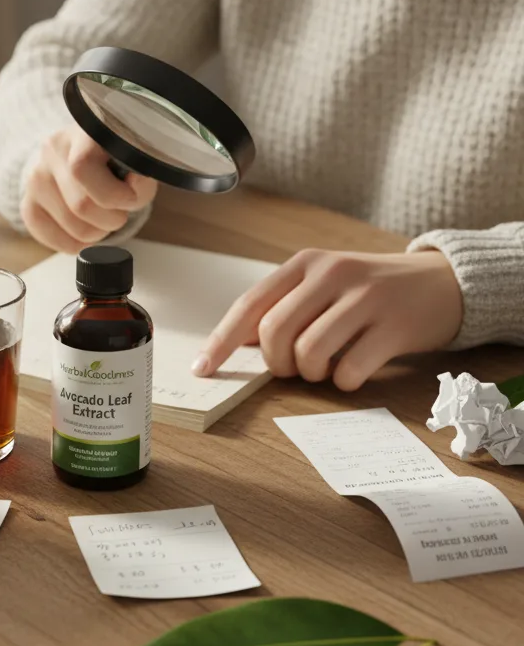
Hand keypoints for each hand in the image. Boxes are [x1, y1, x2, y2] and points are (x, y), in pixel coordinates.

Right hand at [21, 126, 156, 252]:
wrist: (82, 154)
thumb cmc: (114, 160)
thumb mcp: (133, 160)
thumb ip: (140, 179)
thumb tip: (132, 194)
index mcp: (81, 132)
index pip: (82, 167)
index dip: (112, 194)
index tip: (130, 199)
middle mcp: (51, 150)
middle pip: (80, 205)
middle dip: (110, 219)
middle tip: (119, 213)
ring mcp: (35, 177)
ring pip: (70, 226)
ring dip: (96, 233)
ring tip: (103, 219)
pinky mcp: (27, 203)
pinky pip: (48, 236)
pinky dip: (73, 244)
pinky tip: (85, 232)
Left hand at [192, 249, 463, 391]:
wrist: (443, 283)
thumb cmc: (369, 291)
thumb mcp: (322, 286)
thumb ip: (281, 308)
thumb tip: (233, 343)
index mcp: (305, 263)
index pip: (249, 305)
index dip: (221, 341)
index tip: (203, 369)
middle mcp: (331, 274)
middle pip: (274, 332)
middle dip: (276, 363)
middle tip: (293, 367)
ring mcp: (365, 298)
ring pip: (308, 353)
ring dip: (310, 374)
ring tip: (325, 368)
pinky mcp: (395, 326)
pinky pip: (349, 370)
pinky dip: (343, 382)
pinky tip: (353, 371)